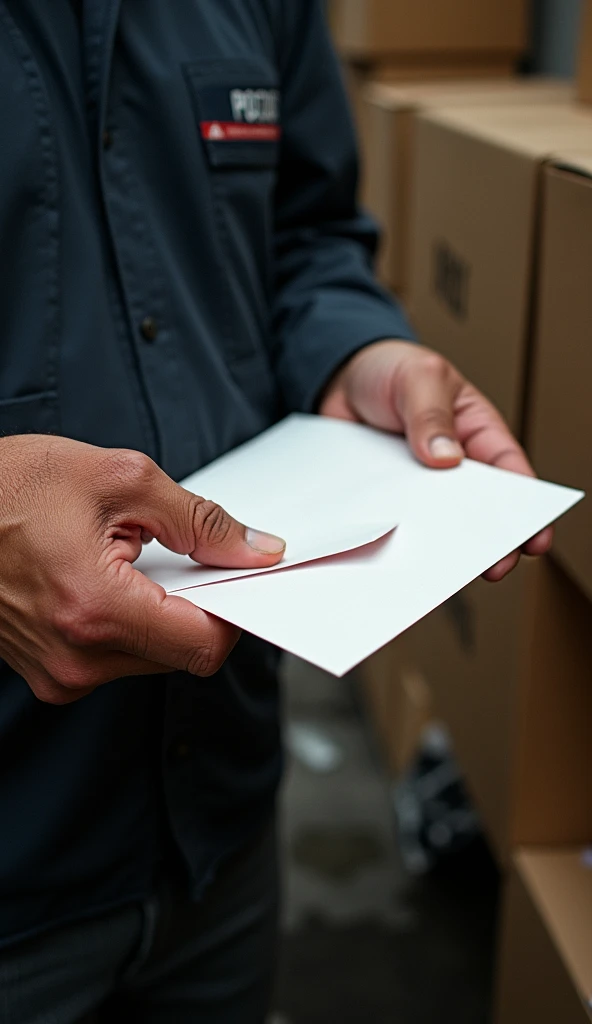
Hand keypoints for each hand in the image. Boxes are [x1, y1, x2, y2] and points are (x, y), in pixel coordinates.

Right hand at [0, 436, 284, 703]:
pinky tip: (102, 579)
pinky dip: (127, 622)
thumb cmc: (10, 485)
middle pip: (181, 653)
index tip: (236, 576)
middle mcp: (76, 660)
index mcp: (96, 611)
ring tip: (121, 560)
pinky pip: (115, 658)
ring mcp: (58, 674)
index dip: (234, 609)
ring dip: (157, 612)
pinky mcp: (47, 673)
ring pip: (151, 658)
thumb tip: (257, 550)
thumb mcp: (119, 478)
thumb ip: (200, 520)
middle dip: (193, 604)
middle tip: (169, 552)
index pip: (204, 645)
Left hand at [319, 340, 551, 580]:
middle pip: (475, 511)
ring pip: (432, 525)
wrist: (337, 376)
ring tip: (434, 570)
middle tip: (489, 568)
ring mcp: (415, 485)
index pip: (511, 475)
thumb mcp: (419, 377)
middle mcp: (450, 466)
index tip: (533, 540)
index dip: (527, 509)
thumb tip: (445, 456)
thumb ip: (432, 414)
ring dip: (433, 547)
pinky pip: (389, 523)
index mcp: (476, 434)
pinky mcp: (383, 496)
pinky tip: (386, 556)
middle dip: (485, 541)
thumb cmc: (392, 368)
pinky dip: (389, 540)